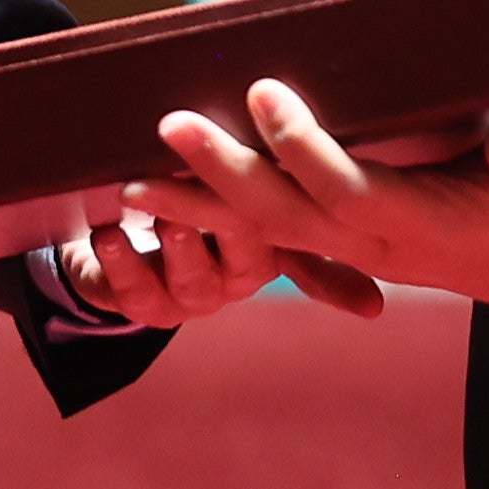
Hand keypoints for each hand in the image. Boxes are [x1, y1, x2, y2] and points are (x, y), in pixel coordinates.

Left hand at [50, 201, 381, 326]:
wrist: (124, 254)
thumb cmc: (200, 218)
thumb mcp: (259, 210)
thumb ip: (308, 223)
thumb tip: (379, 253)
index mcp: (268, 251)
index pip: (294, 240)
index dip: (301, 231)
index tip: (299, 197)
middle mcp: (234, 279)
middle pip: (241, 250)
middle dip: (225, 217)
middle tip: (216, 186)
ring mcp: (188, 295)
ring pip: (190, 276)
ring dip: (177, 246)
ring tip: (160, 214)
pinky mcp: (138, 302)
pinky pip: (131, 292)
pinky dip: (118, 263)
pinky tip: (110, 234)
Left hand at [135, 79, 488, 310]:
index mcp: (429, 224)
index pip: (349, 188)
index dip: (302, 146)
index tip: (264, 92)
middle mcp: (382, 242)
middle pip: (287, 215)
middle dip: (222, 174)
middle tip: (166, 127)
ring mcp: (362, 247)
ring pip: (268, 230)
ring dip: (201, 205)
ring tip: (128, 184)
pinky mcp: (353, 240)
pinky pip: (277, 234)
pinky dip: (223, 218)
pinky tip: (173, 198)